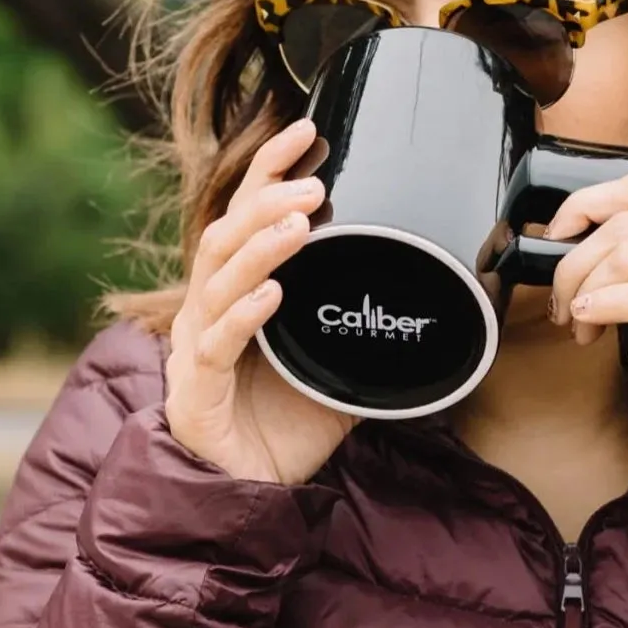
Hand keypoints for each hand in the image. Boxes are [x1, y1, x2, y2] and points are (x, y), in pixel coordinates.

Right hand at [165, 118, 355, 484]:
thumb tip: (431, 306)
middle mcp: (208, 311)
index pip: (246, 216)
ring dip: (261, 245)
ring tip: (302, 222)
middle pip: (225, 234)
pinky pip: (219, 344)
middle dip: (267, 200)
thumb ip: (367, 334)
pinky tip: (275, 293)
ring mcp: (197, 349)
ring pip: (218, 278)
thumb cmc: (285, 428)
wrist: (249, 497)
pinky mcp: (196, 392)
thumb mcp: (339, 369)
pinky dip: (246, 314)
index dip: (269, 170)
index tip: (307, 131)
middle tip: (314, 182)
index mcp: (235, 294)